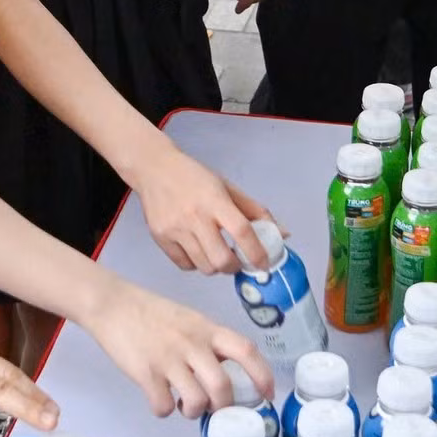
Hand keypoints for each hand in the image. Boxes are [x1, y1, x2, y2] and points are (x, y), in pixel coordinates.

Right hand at [84, 276, 275, 418]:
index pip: (246, 351)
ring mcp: (168, 359)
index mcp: (207, 328)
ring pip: (196, 401)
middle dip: (222, 406)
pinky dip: (164, 410)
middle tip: (213, 407)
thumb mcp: (189, 319)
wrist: (112, 304)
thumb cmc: (151, 313)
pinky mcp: (145, 373)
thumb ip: (209, 341)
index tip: (267, 395)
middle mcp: (192, 343)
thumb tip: (226, 371)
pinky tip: (160, 399)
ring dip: (193, 411)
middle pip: (222, 386)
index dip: (262, 375)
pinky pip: (163, 406)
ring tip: (184, 404)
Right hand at [138, 146, 271, 274]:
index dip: (257, 252)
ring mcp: (175, 229)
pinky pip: (185, 265)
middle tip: (237, 261)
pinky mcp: (160, 238)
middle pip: (221, 259)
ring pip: (204, 267)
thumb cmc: (195, 177)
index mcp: (215, 200)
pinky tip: (198, 251)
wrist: (154, 169)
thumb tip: (282, 234)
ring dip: (216, 267)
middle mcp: (195, 216)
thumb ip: (254, 211)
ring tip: (216, 254)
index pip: (241, 231)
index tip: (264, 264)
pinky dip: (196, 264)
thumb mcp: (227, 187)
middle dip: (234, 267)